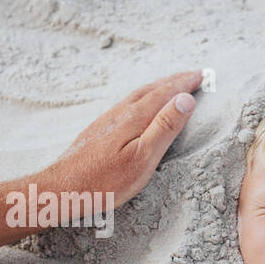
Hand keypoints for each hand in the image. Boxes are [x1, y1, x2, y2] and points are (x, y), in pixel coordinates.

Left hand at [43, 69, 201, 208]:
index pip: (166, 93)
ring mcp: (107, 120)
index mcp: (135, 117)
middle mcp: (120, 112)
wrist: (62, 189)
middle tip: (192, 75)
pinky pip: (127, 104)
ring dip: (158, 87)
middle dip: (174, 81)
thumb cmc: (104, 181)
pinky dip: (142, 98)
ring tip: (171, 85)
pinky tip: (140, 106)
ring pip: (138, 95)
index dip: (185, 83)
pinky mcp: (98, 130)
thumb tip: (185, 99)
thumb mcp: (143, 158)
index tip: (202, 75)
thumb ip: (164, 127)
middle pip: (151, 89)